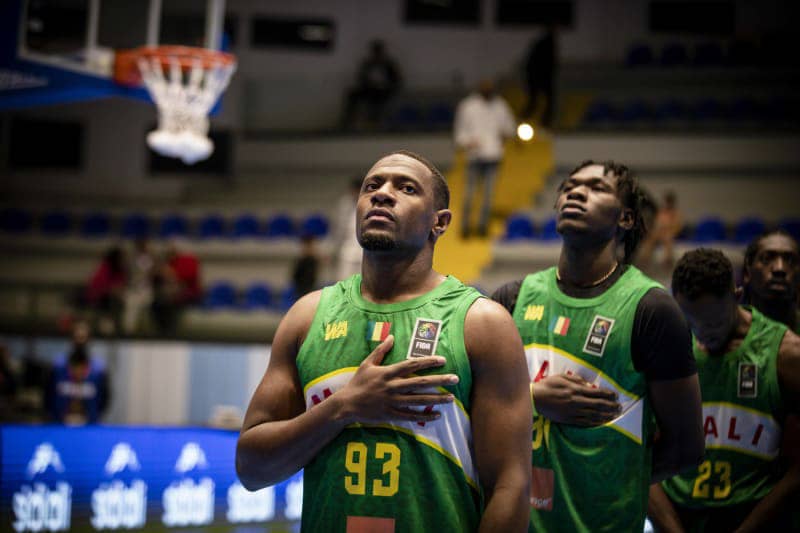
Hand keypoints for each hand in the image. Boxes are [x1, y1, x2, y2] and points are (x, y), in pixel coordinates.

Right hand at [337, 335, 458, 424]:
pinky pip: (411, 416)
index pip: (412, 365)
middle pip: (420, 383)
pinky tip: (437, 416)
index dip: (428, 362)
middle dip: (439, 380)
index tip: (443, 360)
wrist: (346, 404)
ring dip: (436, 399)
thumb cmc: (357, 382)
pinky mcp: (391, 415)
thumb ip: (380, 351)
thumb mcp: (367, 364)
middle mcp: (392, 387)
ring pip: (419, 400)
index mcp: (388, 373)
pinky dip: (424, 416)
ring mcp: (392, 402)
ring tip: (451, 398)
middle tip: (455, 378)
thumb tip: (391, 337)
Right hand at [534, 374, 619, 425]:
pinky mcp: (568, 420)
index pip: (596, 393)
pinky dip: (596, 422)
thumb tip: (588, 384)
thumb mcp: (561, 377)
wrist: (535, 399)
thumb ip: (576, 380)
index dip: (607, 394)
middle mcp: (576, 401)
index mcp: (574, 390)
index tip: (615, 395)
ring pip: (593, 415)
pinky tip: (602, 422)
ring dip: (606, 415)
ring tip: (615, 415)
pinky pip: (585, 422)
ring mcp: (572, 412)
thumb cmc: (547, 385)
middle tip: (619, 407)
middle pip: (598, 405)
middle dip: (610, 406)